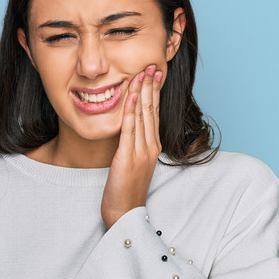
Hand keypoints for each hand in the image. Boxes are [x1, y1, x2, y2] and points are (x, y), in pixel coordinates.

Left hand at [101, 64, 163, 227]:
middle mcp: (150, 147)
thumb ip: (134, 145)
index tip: (154, 74)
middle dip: (151, 86)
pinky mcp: (128, 157)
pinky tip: (130, 96)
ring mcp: (141, 151)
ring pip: (143, 116)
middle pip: (152, 110)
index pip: (154, 113)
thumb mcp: (132, 164)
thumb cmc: (126, 191)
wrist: (124, 213)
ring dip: (142, 92)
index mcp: (153, 147)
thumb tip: (130, 129)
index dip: (154, 92)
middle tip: (151, 65)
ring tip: (142, 72)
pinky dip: (131, 110)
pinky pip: (130, 129)